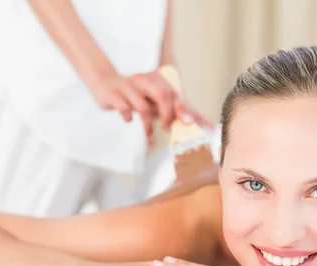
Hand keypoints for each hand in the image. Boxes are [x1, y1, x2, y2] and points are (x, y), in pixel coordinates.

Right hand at [89, 69, 212, 142]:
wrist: (107, 84)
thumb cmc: (140, 96)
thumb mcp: (162, 100)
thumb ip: (183, 111)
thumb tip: (210, 127)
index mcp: (160, 80)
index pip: (175, 95)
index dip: (183, 109)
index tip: (189, 122)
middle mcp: (145, 80)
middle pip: (163, 96)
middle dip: (167, 115)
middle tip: (167, 128)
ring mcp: (128, 86)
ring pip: (143, 105)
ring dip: (148, 124)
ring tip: (149, 135)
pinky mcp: (114, 94)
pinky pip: (123, 107)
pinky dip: (128, 116)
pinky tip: (130, 121)